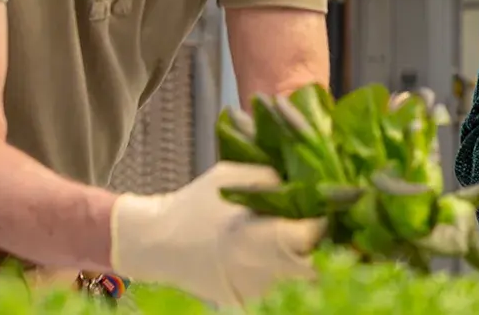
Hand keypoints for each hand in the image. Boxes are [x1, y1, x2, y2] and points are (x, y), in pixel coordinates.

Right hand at [110, 162, 325, 306]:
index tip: (321, 212)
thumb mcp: (231, 175)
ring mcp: (252, 290)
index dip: (321, 223)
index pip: (310, 236)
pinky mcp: (244, 302)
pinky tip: (268, 259)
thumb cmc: (194, 203)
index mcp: (256, 234)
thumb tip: (306, 184)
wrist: (156, 242)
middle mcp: (258, 267)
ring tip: (289, 244)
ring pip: (295, 280)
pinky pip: (276, 290)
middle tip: (314, 231)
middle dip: (318, 248)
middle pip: (312, 265)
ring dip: (300, 263)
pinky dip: (280, 276)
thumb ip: (270, 178)